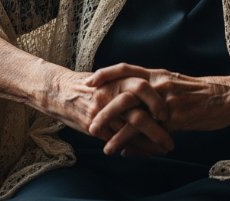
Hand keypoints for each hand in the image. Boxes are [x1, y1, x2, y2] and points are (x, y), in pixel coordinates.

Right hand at [41, 67, 173, 155]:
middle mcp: (109, 96)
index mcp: (116, 80)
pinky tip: (144, 152)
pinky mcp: (94, 127)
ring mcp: (101, 114)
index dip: (157, 101)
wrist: (59, 91)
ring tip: (162, 151)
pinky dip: (132, 148)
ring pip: (129, 133)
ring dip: (148, 145)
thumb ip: (130, 84)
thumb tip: (157, 92)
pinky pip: (117, 141)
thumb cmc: (89, 85)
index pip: (142, 88)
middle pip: (138, 115)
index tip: (168, 114)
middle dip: (158, 131)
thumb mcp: (110, 77)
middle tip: (171, 140)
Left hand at [87, 63, 229, 152]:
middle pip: (124, 93)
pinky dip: (135, 143)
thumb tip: (137, 110)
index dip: (106, 74)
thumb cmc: (200, 94)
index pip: (126, 68)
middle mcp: (158, 84)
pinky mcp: (176, 118)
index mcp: (156, 74)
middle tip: (90, 123)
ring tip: (103, 144)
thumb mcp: (173, 86)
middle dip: (104, 109)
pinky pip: (151, 131)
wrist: (227, 97)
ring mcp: (166, 101)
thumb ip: (153, 95)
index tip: (88, 81)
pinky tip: (124, 151)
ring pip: (134, 114)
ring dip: (115, 130)